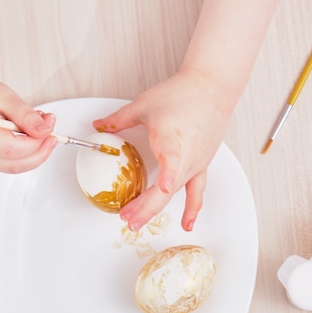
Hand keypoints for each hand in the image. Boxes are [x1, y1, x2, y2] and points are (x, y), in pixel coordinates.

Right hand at [0, 74, 57, 172]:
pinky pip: (13, 163)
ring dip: (36, 151)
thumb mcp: (5, 96)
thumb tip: (44, 130)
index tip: (49, 128)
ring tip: (41, 127)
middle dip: (40, 151)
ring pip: (17, 167)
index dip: (36, 142)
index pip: (13, 150)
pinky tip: (31, 134)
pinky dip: (27, 152)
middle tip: (52, 132)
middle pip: (17, 165)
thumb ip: (25, 114)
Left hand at [93, 69, 232, 231]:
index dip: (167, 175)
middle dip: (145, 205)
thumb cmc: (183, 93)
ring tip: (137, 222)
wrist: (213, 88)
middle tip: (126, 218)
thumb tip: (98, 125)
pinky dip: (192, 208)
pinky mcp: (202, 164)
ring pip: (177, 192)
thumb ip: (118, 119)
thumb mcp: (143, 104)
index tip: (163, 189)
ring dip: (156, 208)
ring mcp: (195, 162)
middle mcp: (186, 153)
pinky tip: (187, 224)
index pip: (171, 158)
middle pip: (167, 186)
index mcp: (171, 136)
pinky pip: (196, 190)